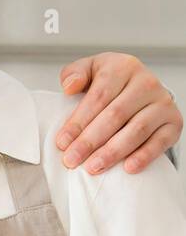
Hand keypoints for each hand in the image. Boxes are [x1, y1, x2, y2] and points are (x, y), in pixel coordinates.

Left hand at [56, 53, 181, 173]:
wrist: (142, 89)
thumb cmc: (110, 83)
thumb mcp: (90, 70)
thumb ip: (74, 74)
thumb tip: (69, 87)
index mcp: (123, 67)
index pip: (98, 97)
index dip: (78, 121)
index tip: (62, 142)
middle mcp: (146, 83)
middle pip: (115, 115)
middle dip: (90, 141)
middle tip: (72, 160)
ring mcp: (162, 103)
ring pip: (136, 130)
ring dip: (112, 152)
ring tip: (93, 167)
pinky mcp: (174, 122)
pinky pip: (159, 142)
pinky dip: (144, 156)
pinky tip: (127, 168)